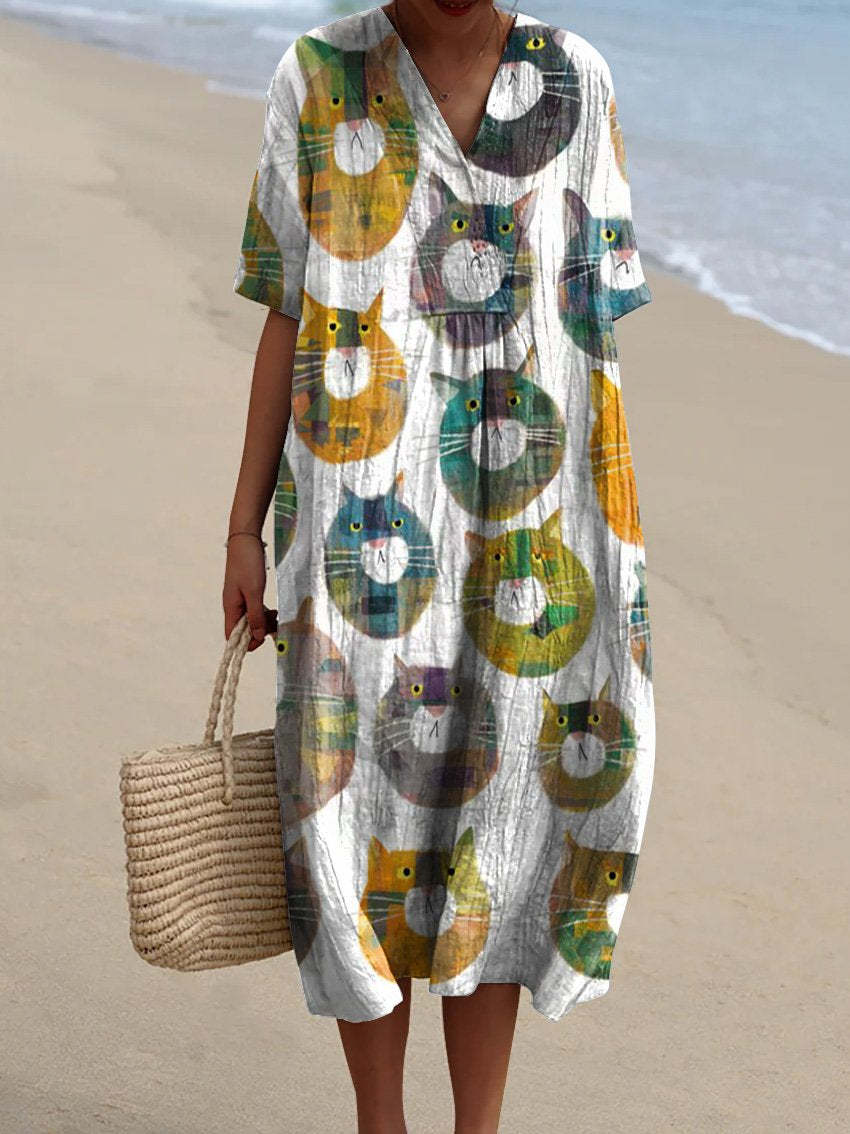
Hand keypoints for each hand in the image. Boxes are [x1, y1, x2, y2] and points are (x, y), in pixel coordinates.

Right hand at [222, 534, 277, 651]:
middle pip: (243, 630)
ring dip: (263, 622)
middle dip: (259, 631)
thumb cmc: (247, 563)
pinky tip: (273, 611)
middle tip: (274, 625)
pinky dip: (264, 613)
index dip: (246, 643)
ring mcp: (240, 599)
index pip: (232, 636)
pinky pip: (255, 610)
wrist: (246, 539)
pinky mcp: (247, 593)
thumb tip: (256, 636)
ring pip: (251, 620)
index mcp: (230, 607)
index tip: (263, 640)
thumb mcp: (254, 592)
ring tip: (276, 617)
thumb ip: (255, 615)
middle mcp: (233, 606)